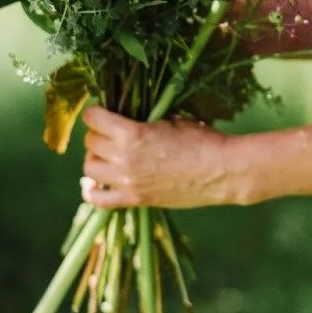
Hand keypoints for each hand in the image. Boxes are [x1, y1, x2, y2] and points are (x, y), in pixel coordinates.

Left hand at [80, 106, 235, 208]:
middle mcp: (123, 158)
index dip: (96, 112)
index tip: (103, 111)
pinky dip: (92, 192)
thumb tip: (130, 116)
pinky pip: (99, 201)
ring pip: (89, 169)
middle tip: (110, 132)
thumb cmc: (202, 140)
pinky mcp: (135, 200)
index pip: (93, 118)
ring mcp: (128, 182)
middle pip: (90, 143)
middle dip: (98, 133)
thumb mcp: (171, 120)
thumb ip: (145, 119)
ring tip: (107, 155)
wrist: (222, 171)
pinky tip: (95, 184)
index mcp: (132, 134)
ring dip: (95, 159)